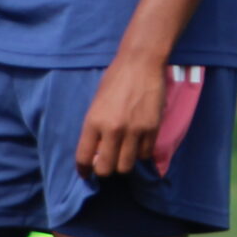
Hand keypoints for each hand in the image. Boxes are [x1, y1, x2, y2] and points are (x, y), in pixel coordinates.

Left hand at [77, 53, 166, 179]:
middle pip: (106, 169)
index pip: (84, 157)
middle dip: (104, 170)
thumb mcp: (96, 103)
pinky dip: (140, 153)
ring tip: (123, 153)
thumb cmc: (115, 79)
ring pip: (126, 166)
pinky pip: (145, 154)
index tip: (85, 173)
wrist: (141, 63)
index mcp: (94, 121)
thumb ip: (95, 128)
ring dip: (123, 163)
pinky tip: (138, 143)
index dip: (83, 170)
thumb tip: (97, 152)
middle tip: (106, 162)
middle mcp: (113, 129)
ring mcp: (134, 131)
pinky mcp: (152, 129)